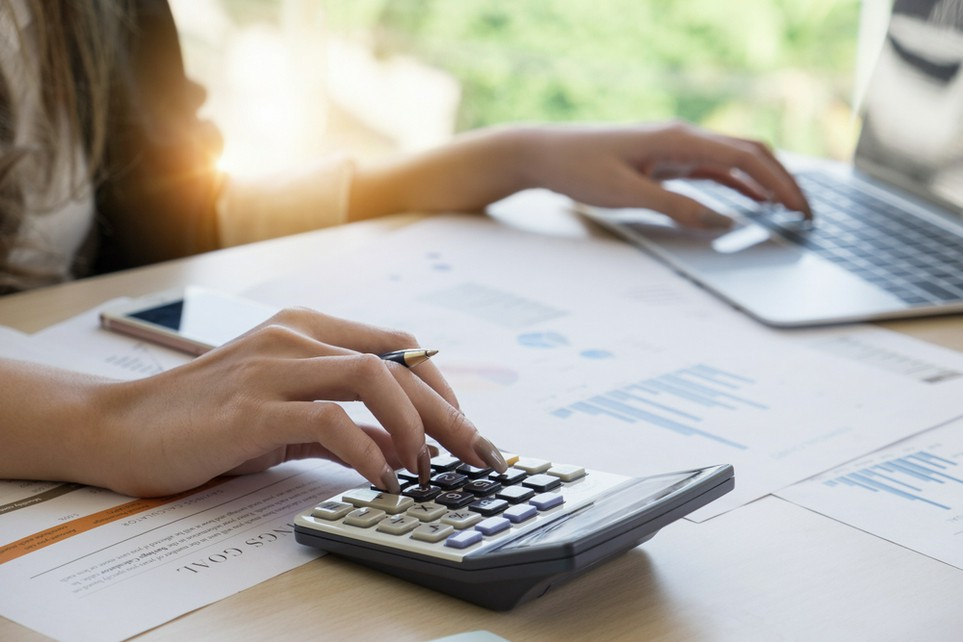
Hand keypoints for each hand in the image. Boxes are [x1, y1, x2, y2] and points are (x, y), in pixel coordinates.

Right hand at [85, 308, 505, 495]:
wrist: (122, 428)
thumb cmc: (206, 420)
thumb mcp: (286, 414)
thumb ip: (344, 422)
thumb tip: (404, 448)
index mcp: (308, 329)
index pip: (399, 347)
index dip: (443, 387)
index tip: (467, 429)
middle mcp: (295, 336)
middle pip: (399, 363)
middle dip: (450, 413)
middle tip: (478, 454)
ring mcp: (271, 366)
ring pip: (372, 377)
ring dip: (416, 425)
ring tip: (429, 468)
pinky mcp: (249, 407)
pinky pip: (327, 420)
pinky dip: (366, 449)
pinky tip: (381, 478)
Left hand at [524, 121, 811, 228]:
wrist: (543, 153)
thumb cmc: (578, 168)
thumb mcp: (627, 194)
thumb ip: (676, 208)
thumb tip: (722, 222)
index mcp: (678, 139)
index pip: (746, 158)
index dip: (780, 184)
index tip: (801, 210)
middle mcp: (683, 137)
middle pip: (749, 154)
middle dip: (782, 182)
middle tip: (806, 214)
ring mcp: (675, 147)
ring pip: (733, 161)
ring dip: (763, 183)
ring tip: (788, 212)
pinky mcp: (664, 159)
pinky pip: (710, 170)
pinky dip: (735, 185)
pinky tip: (749, 203)